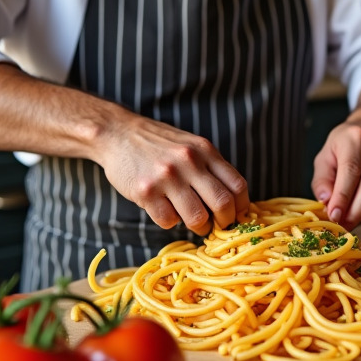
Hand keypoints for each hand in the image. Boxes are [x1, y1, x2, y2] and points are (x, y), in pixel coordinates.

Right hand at [95, 114, 248, 234]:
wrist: (117, 133)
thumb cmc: (157, 144)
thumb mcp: (190, 145)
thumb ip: (210, 167)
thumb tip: (234, 202)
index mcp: (204, 150)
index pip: (237, 185)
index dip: (242, 207)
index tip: (238, 216)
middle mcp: (188, 162)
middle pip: (222, 204)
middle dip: (224, 222)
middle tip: (217, 226)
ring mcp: (167, 177)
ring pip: (197, 218)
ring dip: (198, 227)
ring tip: (193, 221)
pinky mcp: (146, 191)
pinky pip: (168, 221)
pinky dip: (170, 221)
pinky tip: (164, 209)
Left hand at [311, 120, 360, 229]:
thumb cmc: (342, 147)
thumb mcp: (324, 157)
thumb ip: (322, 180)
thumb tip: (326, 201)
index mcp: (356, 137)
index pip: (351, 171)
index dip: (342, 196)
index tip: (334, 216)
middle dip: (354, 211)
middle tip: (341, 226)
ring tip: (347, 222)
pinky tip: (359, 212)